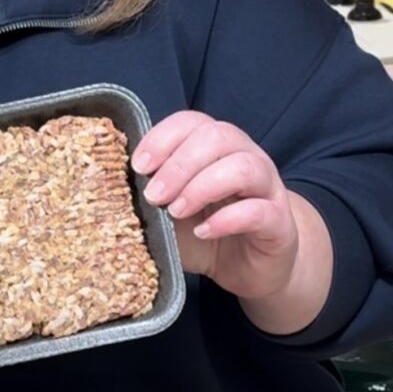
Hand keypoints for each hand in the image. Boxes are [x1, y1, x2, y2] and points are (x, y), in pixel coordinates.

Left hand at [131, 112, 332, 332]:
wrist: (252, 269)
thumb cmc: (207, 233)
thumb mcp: (171, 213)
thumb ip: (151, 198)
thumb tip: (113, 191)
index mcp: (217, 148)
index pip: (193, 122)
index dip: (163, 138)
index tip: (138, 166)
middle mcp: (246, 158)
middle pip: (218, 137)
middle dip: (179, 164)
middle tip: (154, 196)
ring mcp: (267, 189)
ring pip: (244, 167)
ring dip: (202, 186)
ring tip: (177, 211)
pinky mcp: (279, 222)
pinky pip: (259, 211)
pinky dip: (226, 219)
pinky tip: (204, 232)